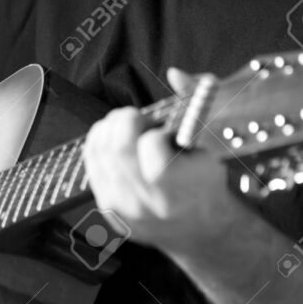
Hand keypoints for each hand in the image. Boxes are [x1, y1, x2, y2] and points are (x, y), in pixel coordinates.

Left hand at [82, 68, 242, 253]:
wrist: (196, 229)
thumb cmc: (204, 185)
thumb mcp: (211, 149)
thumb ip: (195, 108)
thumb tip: (175, 74)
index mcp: (177, 191)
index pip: (152, 144)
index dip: (157, 129)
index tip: (165, 132)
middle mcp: (144, 203)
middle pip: (117, 146)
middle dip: (128, 120)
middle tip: (141, 120)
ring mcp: (120, 207)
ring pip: (98, 150)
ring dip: (111, 129)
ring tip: (130, 130)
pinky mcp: (105, 206)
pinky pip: (90, 162)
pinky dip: (100, 143)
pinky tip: (115, 141)